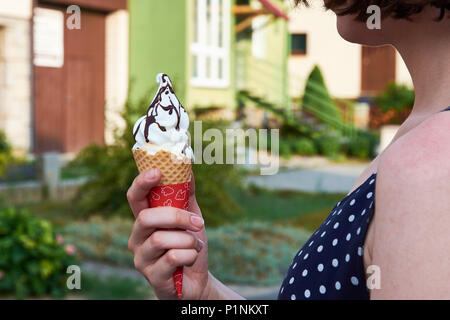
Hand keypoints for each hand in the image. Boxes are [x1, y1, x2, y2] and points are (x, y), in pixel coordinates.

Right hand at [127, 169, 209, 299]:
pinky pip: (173, 257)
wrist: (198, 279)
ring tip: (196, 245)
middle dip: (176, 217)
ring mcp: (142, 258)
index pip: (134, 197)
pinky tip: (192, 259)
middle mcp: (137, 237)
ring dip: (188, 240)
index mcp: (144, 219)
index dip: (142, 183)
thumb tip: (188, 167)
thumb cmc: (189, 244)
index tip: (158, 172)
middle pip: (146, 217)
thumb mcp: (191, 216)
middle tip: (197, 222)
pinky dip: (190, 255)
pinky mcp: (152, 276)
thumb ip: (186, 194)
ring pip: (161, 239)